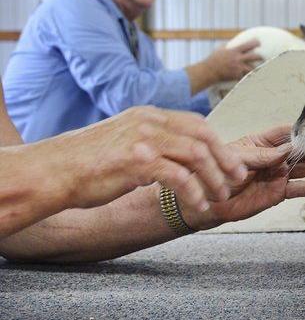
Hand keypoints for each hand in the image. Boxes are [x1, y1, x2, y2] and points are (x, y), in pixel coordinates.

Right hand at [32, 106, 246, 211]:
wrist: (53, 171)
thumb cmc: (88, 162)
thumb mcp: (126, 141)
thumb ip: (153, 141)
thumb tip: (180, 154)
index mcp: (149, 115)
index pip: (197, 124)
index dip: (219, 144)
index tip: (231, 163)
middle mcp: (149, 122)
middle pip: (203, 136)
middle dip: (225, 159)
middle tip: (237, 179)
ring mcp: (143, 139)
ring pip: (196, 154)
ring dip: (214, 177)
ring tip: (220, 196)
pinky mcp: (137, 161)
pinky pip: (178, 175)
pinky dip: (194, 191)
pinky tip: (199, 204)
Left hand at [181, 124, 304, 229]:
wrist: (208, 203)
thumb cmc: (216, 173)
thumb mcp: (237, 158)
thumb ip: (263, 155)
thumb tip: (288, 149)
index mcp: (262, 143)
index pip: (286, 133)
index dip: (301, 130)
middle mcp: (274, 158)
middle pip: (300, 151)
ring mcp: (278, 175)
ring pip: (304, 168)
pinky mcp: (279, 193)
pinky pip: (298, 189)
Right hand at [204, 39, 262, 81]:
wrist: (209, 71)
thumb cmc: (214, 59)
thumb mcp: (221, 49)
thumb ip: (229, 45)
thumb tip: (233, 42)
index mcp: (234, 51)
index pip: (247, 45)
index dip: (254, 43)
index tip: (259, 42)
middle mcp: (238, 59)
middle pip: (254, 57)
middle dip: (260, 57)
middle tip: (263, 57)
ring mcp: (238, 68)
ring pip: (252, 69)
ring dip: (258, 69)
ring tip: (263, 69)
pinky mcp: (237, 76)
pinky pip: (246, 77)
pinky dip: (251, 77)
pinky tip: (257, 79)